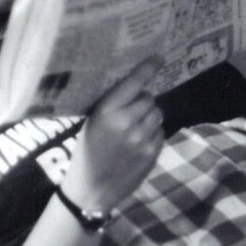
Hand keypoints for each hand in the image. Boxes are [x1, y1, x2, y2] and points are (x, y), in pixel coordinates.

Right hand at [60, 58, 163, 212]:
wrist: (92, 189)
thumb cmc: (86, 151)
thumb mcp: (91, 123)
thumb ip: (111, 106)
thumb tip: (134, 88)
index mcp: (106, 111)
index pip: (133, 83)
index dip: (147, 68)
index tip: (158, 57)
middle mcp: (127, 122)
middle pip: (148, 98)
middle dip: (142, 100)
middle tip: (130, 110)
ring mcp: (142, 138)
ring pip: (156, 113)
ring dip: (149, 115)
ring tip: (134, 127)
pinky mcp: (153, 152)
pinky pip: (159, 131)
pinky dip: (152, 132)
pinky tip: (138, 142)